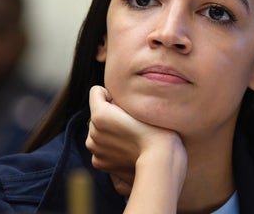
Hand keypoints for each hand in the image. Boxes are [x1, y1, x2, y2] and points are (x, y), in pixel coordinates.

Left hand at [86, 85, 186, 211]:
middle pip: (98, 113)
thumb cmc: (157, 131)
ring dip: (111, 132)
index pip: (97, 91)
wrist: (162, 162)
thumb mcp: (141, 104)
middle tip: (133, 125)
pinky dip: (112, 148)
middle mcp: (92, 132)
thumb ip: (120, 98)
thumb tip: (113, 99)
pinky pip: (102, 148)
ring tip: (132, 138)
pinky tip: (128, 150)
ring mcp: (95, 149)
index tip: (127, 107)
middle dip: (111, 116)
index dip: (113, 96)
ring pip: (100, 131)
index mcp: (99, 114)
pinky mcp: (100, 163)